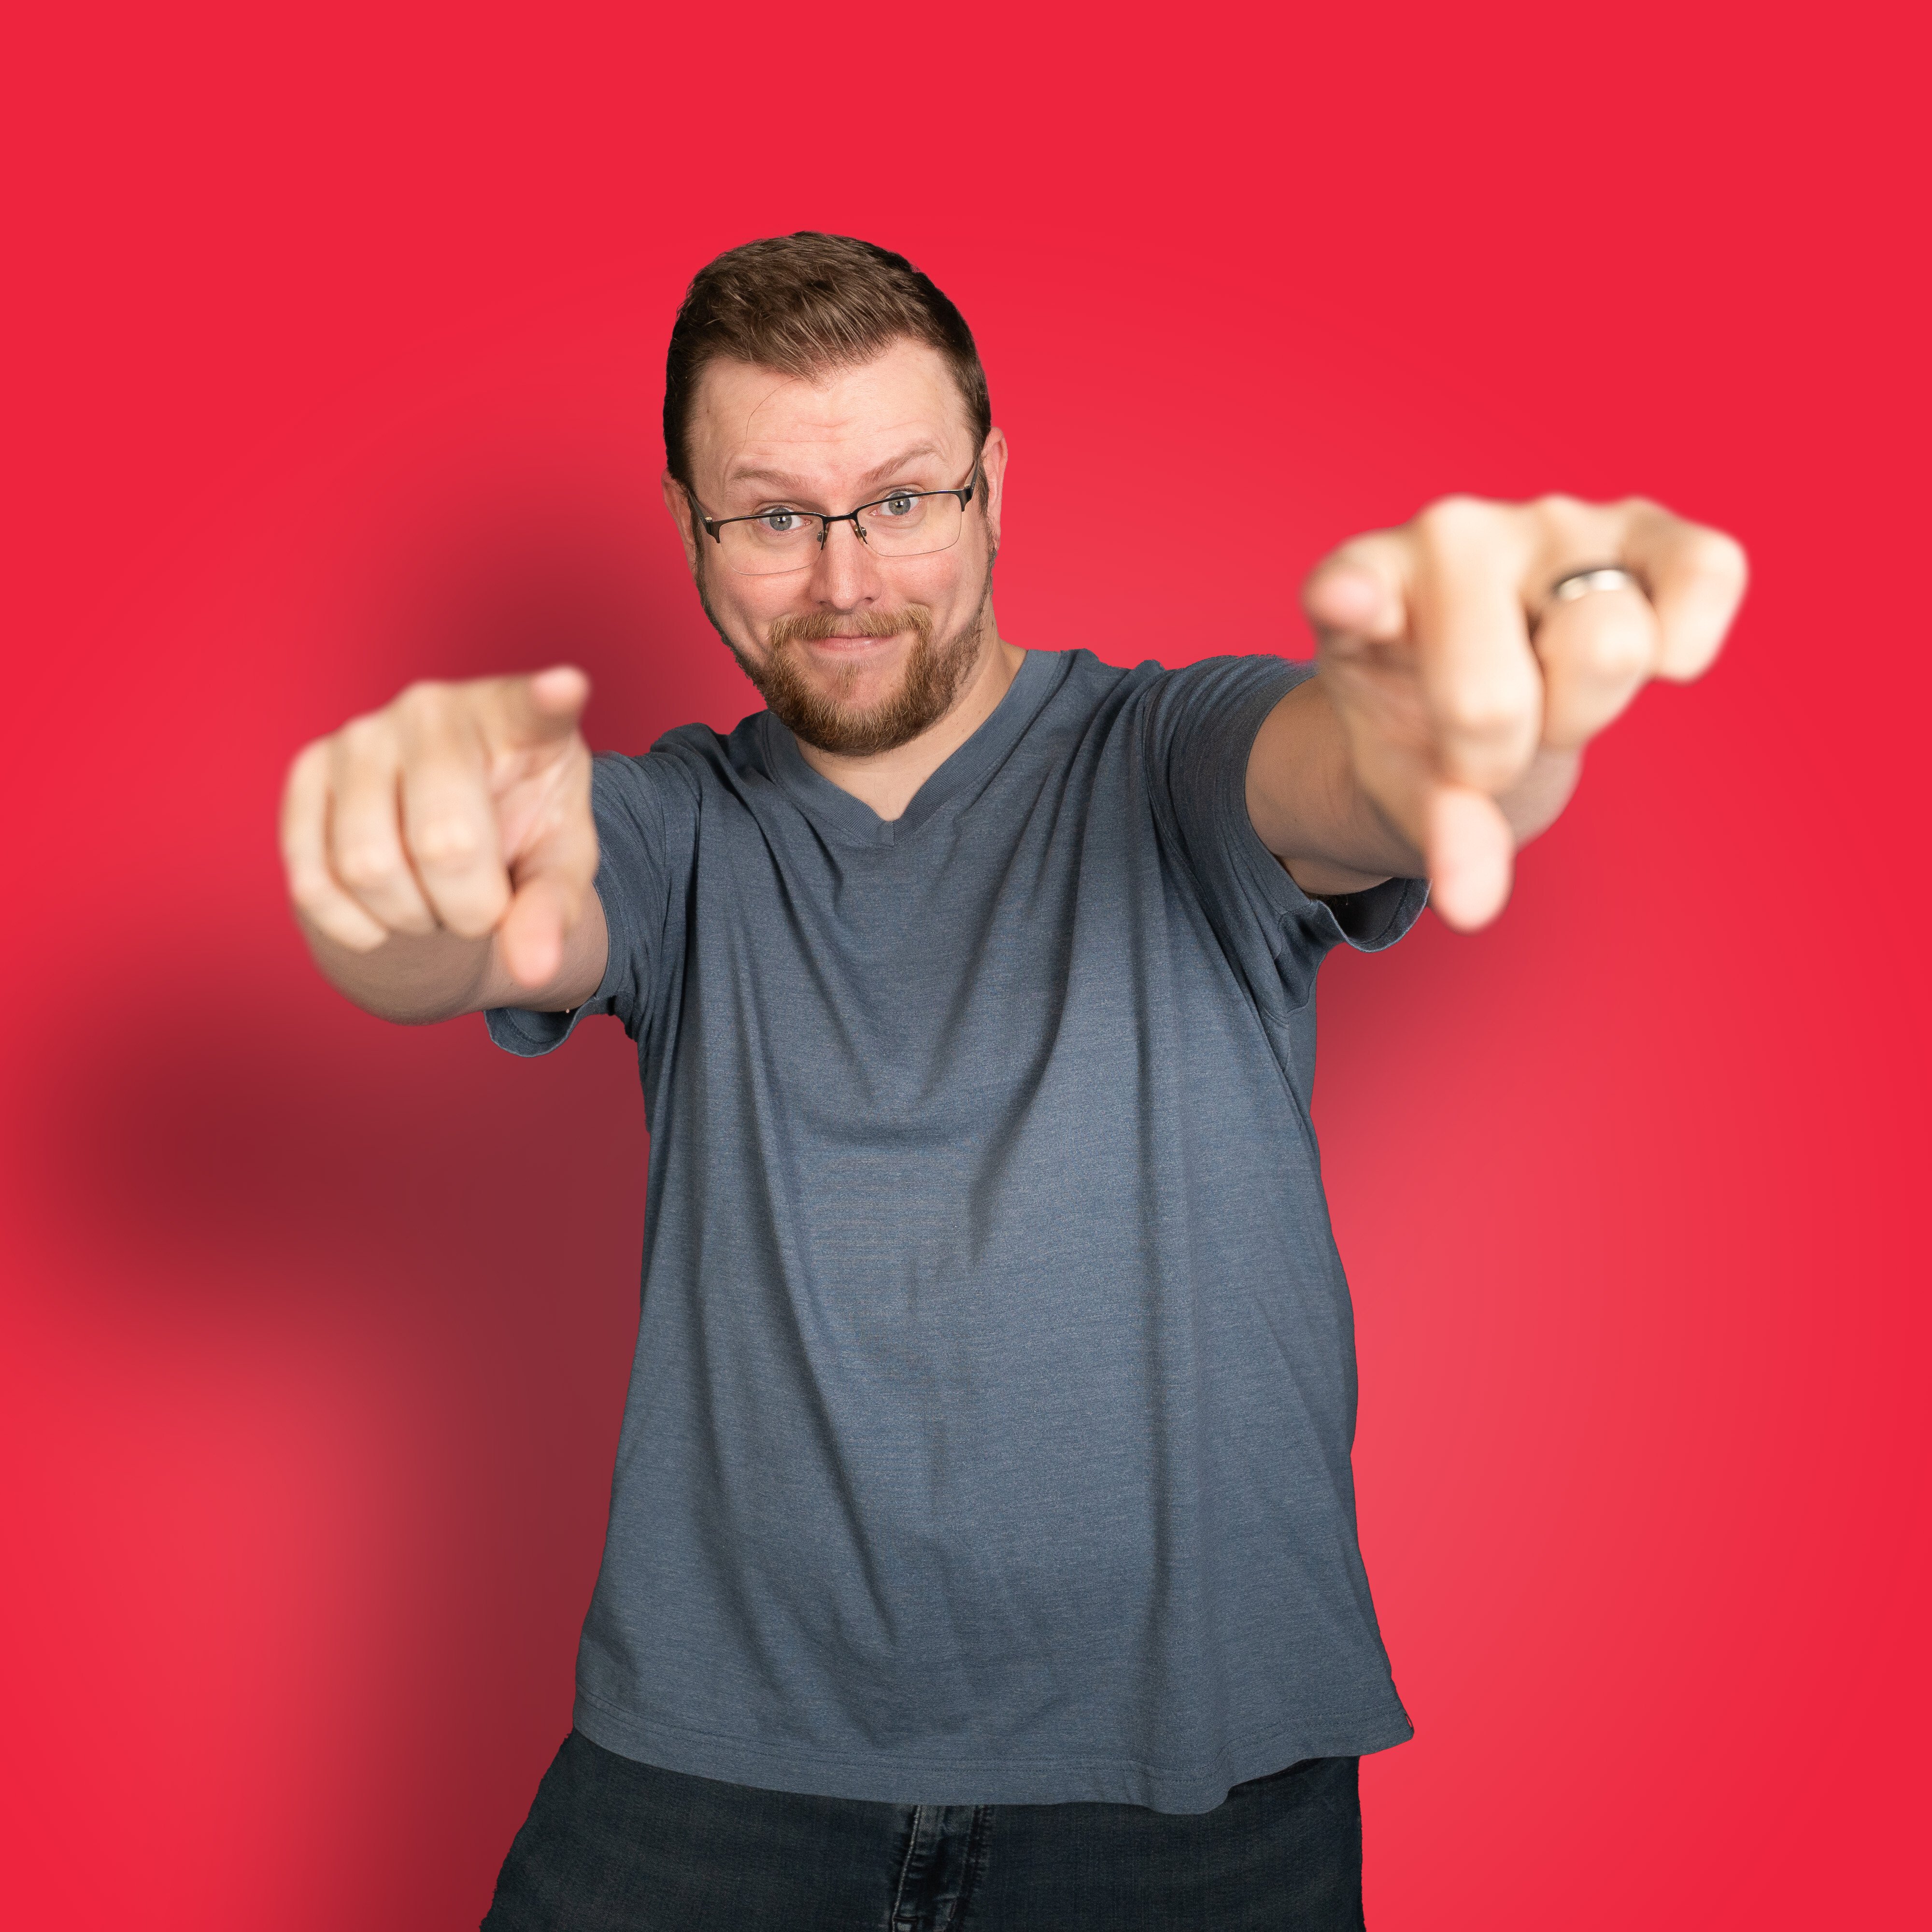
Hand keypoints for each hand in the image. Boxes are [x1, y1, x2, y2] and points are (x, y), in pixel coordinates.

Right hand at [280, 666, 595, 988]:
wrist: (448, 828)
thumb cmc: (518, 828)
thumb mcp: (556, 864)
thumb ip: (552, 909)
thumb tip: (531, 968)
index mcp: (516, 720)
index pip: (534, 709)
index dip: (549, 699)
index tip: (567, 687)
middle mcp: (432, 710)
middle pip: (443, 841)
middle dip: (468, 909)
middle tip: (480, 906)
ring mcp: (360, 734)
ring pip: (366, 865)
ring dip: (409, 917)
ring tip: (433, 898)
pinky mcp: (305, 770)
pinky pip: (311, 879)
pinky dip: (354, 925)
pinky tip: (384, 912)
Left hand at [1303, 495, 1747, 928]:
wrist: (1484, 701)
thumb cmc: (1432, 735)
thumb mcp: (1416, 790)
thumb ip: (1441, 834)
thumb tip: (1473, 903)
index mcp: (1365, 591)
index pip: (1352, 584)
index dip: (1353, 596)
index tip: (1345, 606)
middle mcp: (1451, 535)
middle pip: (1491, 698)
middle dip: (1496, 757)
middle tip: (1483, 746)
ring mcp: (1547, 522)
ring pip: (1605, 646)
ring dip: (1583, 711)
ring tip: (1550, 699)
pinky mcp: (1644, 529)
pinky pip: (1704, 570)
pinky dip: (1693, 631)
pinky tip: (1661, 661)